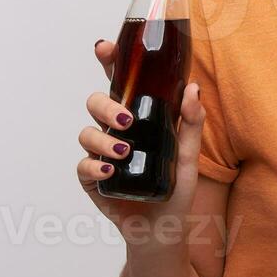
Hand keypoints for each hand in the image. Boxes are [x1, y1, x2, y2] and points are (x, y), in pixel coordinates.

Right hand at [75, 38, 205, 248]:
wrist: (164, 230)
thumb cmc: (176, 190)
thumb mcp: (190, 156)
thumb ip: (192, 124)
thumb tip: (193, 89)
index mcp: (138, 118)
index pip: (120, 85)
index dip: (109, 63)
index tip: (105, 47)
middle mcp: (115, 132)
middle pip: (96, 103)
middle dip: (106, 106)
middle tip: (127, 121)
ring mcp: (101, 155)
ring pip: (86, 133)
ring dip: (102, 139)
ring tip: (123, 151)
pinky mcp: (93, 180)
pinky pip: (83, 166)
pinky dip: (94, 166)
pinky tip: (109, 172)